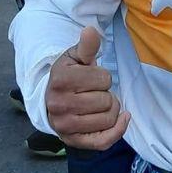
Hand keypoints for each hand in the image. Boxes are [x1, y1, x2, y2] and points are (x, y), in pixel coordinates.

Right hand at [44, 27, 129, 149]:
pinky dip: (118, 130)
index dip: (103, 77)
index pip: (104, 79)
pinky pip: (104, 141)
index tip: (92, 78)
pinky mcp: (73, 141)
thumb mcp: (75, 58)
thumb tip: (91, 31)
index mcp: (60, 80)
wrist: (49, 101)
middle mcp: (60, 105)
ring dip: (110, 111)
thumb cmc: (68, 77)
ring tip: (98, 105)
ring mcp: (65, 125)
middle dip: (107, 95)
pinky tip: (122, 119)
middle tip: (95, 93)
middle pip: (107, 101)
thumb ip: (87, 46)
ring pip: (108, 120)